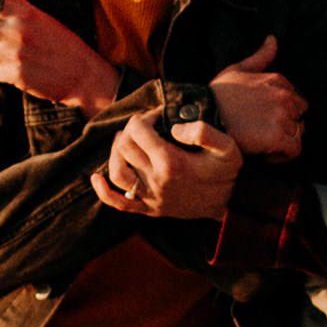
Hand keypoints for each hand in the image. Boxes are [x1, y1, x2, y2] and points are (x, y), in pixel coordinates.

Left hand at [94, 108, 243, 221]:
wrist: (230, 205)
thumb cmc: (227, 173)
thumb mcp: (227, 148)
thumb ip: (203, 132)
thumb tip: (174, 128)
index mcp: (172, 164)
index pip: (138, 131)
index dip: (144, 117)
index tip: (157, 116)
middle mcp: (157, 182)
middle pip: (124, 148)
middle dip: (131, 130)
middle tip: (144, 126)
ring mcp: (151, 198)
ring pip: (116, 172)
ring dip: (116, 152)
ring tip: (126, 141)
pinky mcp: (149, 210)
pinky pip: (118, 203)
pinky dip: (103, 190)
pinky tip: (96, 177)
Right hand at [202, 37, 306, 158]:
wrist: (202, 115)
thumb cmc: (217, 94)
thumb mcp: (238, 69)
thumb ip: (261, 56)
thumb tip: (273, 39)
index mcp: (279, 80)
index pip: (296, 103)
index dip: (281, 115)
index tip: (262, 122)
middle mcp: (285, 96)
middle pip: (299, 119)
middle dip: (285, 128)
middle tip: (261, 134)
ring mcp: (282, 117)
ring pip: (297, 135)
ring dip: (282, 143)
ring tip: (260, 144)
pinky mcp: (278, 137)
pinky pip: (294, 151)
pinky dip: (282, 155)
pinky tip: (263, 152)